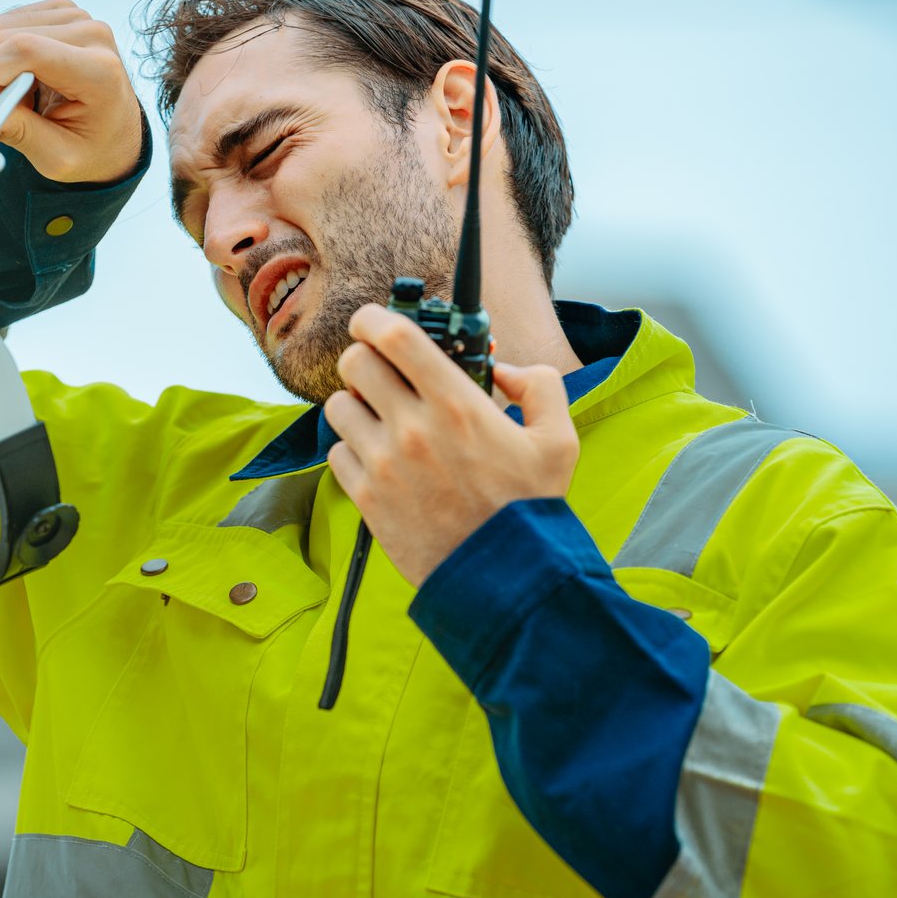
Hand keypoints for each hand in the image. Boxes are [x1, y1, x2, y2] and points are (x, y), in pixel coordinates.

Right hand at [0, 0, 142, 184]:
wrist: (116, 134)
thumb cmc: (95, 147)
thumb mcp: (60, 158)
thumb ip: (21, 134)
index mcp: (99, 71)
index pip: (25, 49)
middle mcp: (91, 34)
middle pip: (5, 37)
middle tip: (2, 113)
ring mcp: (77, 18)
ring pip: (0, 29)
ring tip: (22, 98)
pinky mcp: (62, 13)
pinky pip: (8, 24)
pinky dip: (5, 56)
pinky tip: (27, 80)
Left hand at [323, 305, 579, 587]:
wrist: (504, 580)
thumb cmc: (529, 509)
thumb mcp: (558, 440)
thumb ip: (540, 387)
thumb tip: (506, 369)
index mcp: (457, 404)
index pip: (395, 335)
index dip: (375, 317)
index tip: (373, 320)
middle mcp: (413, 428)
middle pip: (355, 363)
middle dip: (366, 358)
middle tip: (383, 371)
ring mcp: (383, 464)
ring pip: (339, 406)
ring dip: (357, 404)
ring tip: (381, 418)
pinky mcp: (366, 498)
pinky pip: (337, 453)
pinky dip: (352, 450)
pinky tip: (380, 459)